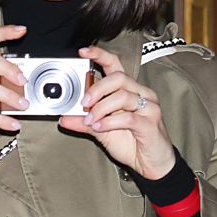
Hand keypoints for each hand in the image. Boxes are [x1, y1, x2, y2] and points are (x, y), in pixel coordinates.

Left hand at [59, 45, 174, 179]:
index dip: (100, 56)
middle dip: (96, 89)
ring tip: (91, 121)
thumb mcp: (102, 131)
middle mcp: (141, 93)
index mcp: (129, 90)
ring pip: (122, 96)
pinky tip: (100, 127)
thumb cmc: (132, 143)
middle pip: (118, 78)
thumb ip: (85, 122)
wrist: (152, 164)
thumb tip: (64, 118)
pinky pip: (128, 117)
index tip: (83, 52)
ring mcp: (148, 107)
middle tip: (83, 104)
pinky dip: (110, 122)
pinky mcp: (150, 123)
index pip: (115, 65)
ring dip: (101, 109)